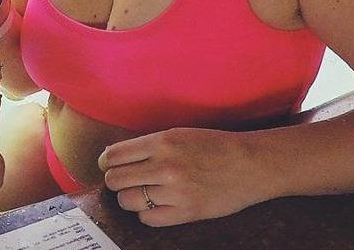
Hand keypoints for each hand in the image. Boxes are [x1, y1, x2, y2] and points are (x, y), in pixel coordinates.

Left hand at [99, 128, 259, 226]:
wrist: (248, 164)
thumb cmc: (212, 145)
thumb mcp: (177, 134)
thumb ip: (149, 145)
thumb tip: (117, 156)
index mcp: (161, 142)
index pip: (115, 155)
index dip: (105, 162)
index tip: (106, 165)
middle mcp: (164, 166)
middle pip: (116, 179)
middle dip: (114, 180)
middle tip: (121, 180)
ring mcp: (175, 191)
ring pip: (129, 200)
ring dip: (128, 198)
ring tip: (137, 193)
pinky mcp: (187, 212)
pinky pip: (149, 219)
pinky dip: (146, 214)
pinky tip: (153, 205)